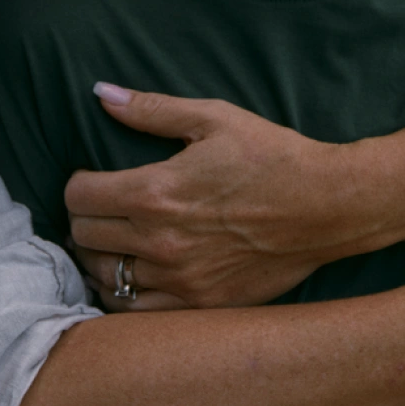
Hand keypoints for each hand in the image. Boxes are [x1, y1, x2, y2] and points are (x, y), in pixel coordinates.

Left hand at [62, 85, 350, 309]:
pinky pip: (136, 313)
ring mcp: (179, 280)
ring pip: (105, 278)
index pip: (79, 196)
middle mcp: (160, 241)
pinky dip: (125, 294)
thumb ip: (152, 109)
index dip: (78, 184)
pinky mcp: (200, 305)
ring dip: (100, 258)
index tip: (91, 179)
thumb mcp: (213, 118)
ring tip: (113, 241)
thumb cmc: (271, 156)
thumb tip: (102, 93)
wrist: (326, 206)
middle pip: (84, 237)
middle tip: (102, 208)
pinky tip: (133, 274)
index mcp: (156, 192)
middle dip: (85, 218)